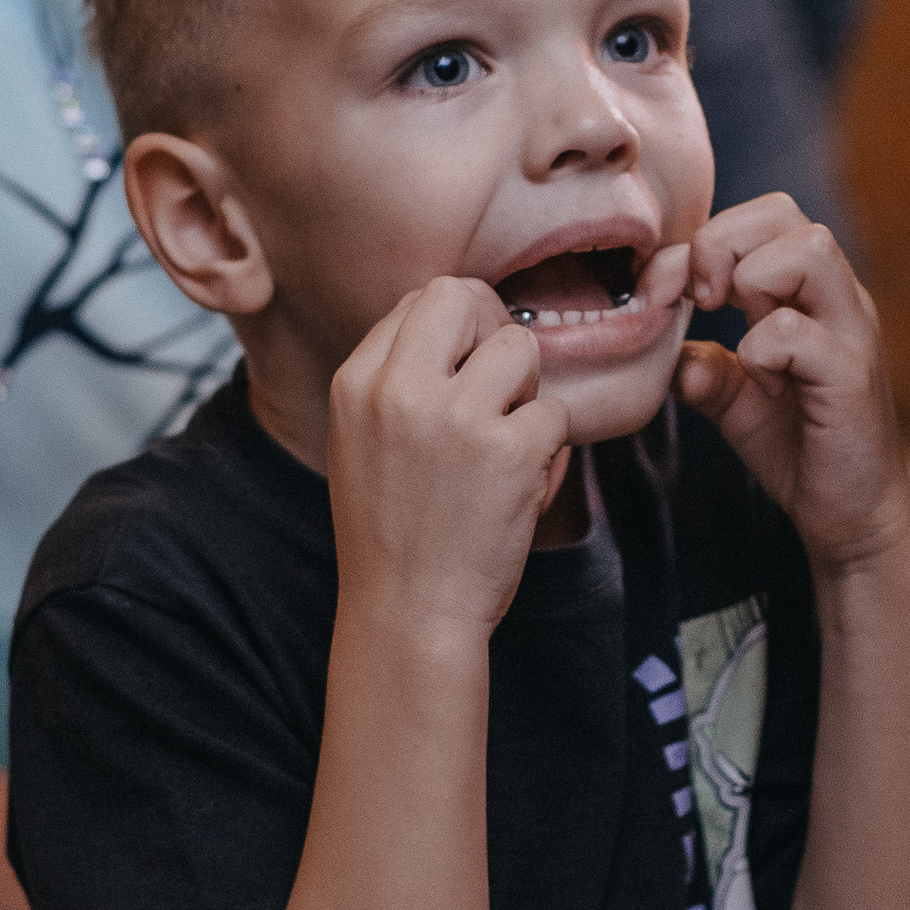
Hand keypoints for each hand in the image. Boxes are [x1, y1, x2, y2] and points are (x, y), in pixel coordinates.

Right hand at [328, 277, 568, 645]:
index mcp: (355, 383)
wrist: (408, 613)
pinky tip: (518, 482)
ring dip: (527, 390)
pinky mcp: (510, 451)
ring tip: (506, 436)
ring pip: (521, 347)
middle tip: (499, 381)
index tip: (466, 366)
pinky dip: (548, 448)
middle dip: (493, 328)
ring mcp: (457, 418)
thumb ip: (397, 380)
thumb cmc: (391, 533)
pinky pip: (555, 412)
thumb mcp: (361, 441)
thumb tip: (461, 321)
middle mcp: (399, 390)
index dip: (457, 326)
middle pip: (464, 297)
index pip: (420, 299)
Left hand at [678, 200, 909, 574]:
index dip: (707, 240)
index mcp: (812, 293)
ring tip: (736, 331)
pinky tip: (762, 384)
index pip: (765, 216)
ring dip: (751, 282)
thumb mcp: (734, 398)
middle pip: (785, 213)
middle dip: (723, 243)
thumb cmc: (797, 448)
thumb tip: (666, 349)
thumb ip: (701, 363)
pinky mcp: (853, 377)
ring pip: (809, 250)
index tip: (672, 292)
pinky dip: (762, 350)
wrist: (850, 517)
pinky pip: (798, 332)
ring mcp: (852, 333)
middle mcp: (839, 299)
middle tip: (702, 301)